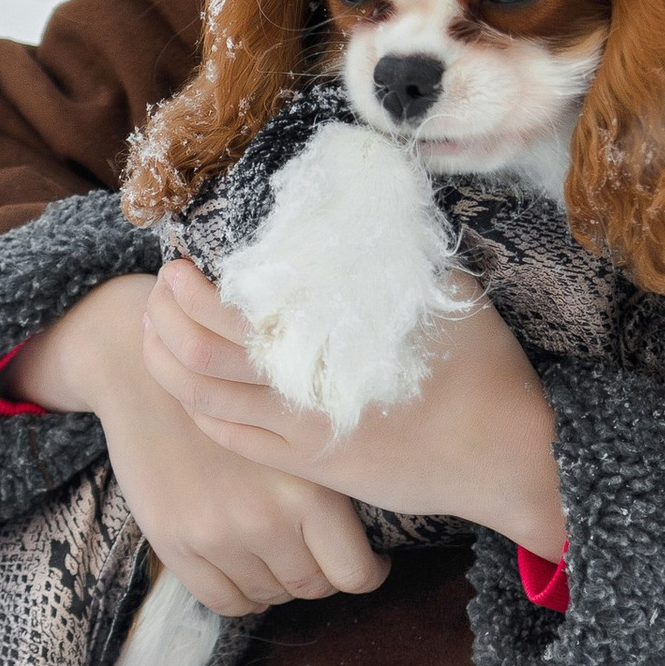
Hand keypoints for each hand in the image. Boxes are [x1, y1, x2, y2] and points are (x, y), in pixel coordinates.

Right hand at [7, 276, 387, 615]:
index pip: (353, 572)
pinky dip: (242, 595)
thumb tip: (366, 538)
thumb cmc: (238, 396)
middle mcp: (266, 521)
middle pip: (311, 586)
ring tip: (280, 556)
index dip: (368, 573)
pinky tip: (247, 571)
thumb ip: (328, 484)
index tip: (370, 564)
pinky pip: (223, 601)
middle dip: (320, 576)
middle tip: (319, 556)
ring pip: (268, 596)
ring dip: (279, 583)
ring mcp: (217, 538)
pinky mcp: (175, 545)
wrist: (153, 378)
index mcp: (310, 491)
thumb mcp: (299, 433)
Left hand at [143, 258, 566, 561]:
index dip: (189, 289)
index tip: (180, 261)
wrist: (504, 454)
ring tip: (160, 330)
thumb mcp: (442, 286)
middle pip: (199, 356)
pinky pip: (232, 440)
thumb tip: (356, 200)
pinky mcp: (311, 465)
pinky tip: (194, 386)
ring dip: (168, 363)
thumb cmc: (482, 365)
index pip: (227, 312)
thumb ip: (388, 249)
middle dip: (164, 319)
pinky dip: (200, 409)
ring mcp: (301, 433)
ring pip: (204, 401)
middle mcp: (302, 390)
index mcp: (327, 340)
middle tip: (160, 288)